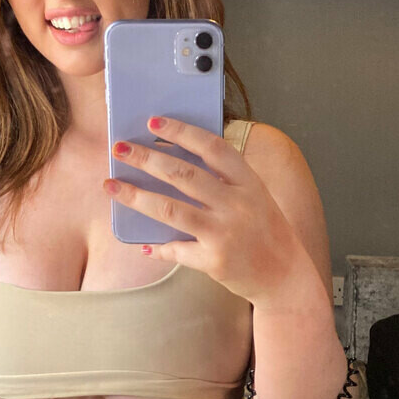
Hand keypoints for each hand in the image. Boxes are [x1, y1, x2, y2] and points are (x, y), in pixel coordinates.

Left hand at [102, 115, 310, 307]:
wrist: (287, 277)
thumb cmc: (266, 232)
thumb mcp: (255, 197)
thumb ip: (224, 181)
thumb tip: (172, 164)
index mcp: (249, 183)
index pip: (212, 147)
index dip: (181, 132)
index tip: (153, 121)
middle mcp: (237, 205)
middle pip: (183, 175)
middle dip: (146, 158)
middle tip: (119, 148)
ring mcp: (225, 233)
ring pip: (170, 209)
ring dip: (135, 196)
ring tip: (111, 185)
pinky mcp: (215, 261)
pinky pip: (176, 249)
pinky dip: (157, 246)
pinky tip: (142, 243)